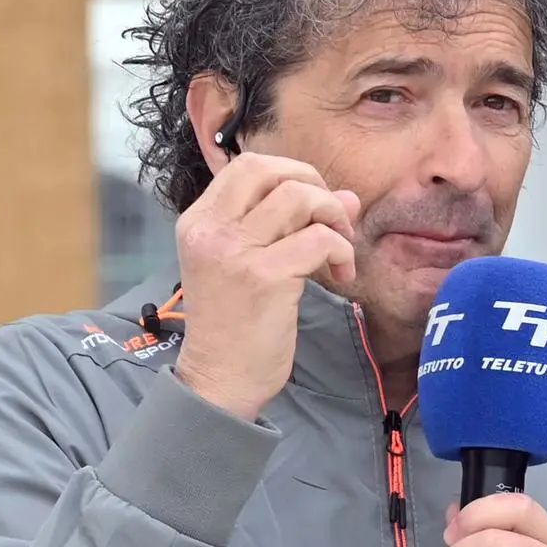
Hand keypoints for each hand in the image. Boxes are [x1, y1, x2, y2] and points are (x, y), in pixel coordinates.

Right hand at [170, 152, 358, 417]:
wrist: (219, 379)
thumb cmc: (236, 326)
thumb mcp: (252, 265)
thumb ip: (292, 226)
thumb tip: (346, 197)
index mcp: (199, 221)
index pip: (247, 166)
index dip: (291, 174)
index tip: (314, 207)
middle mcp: (210, 229)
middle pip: (269, 169)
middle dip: (313, 184)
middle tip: (332, 220)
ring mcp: (234, 251)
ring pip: (299, 197)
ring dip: (333, 217)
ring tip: (340, 250)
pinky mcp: (263, 277)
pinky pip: (319, 240)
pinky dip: (342, 250)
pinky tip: (342, 274)